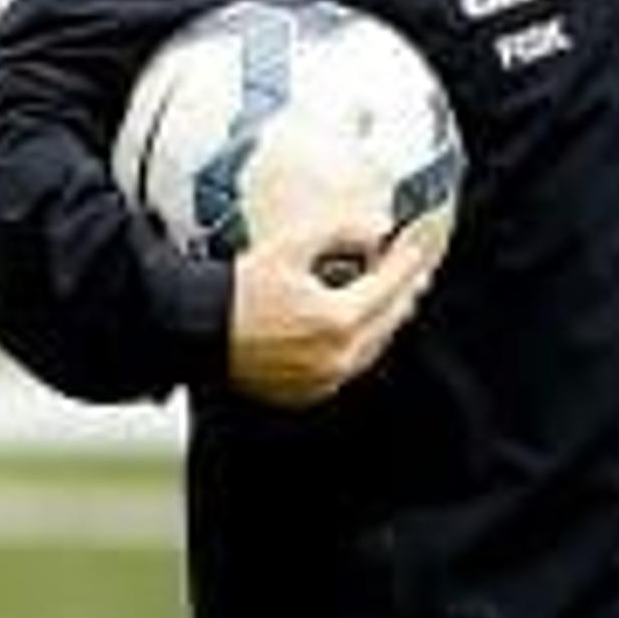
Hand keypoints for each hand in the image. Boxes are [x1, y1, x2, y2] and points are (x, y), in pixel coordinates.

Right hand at [227, 220, 437, 408]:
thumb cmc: (239, 291)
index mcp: (340, 320)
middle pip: (393, 317)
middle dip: (407, 287)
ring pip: (377, 343)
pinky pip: (353, 363)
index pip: (393, 285)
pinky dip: (363, 340)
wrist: (199, 330)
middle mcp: (340, 356)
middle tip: (417, 265)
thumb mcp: (291, 247)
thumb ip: (342, 231)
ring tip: (394, 290)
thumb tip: (379, 226)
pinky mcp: (314, 390)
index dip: (410, 259)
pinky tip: (360, 322)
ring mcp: (329, 378)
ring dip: (388, 314)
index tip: (419, 241)